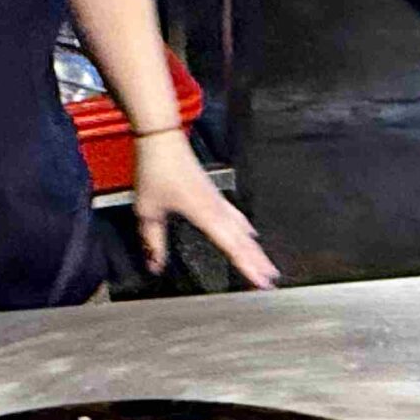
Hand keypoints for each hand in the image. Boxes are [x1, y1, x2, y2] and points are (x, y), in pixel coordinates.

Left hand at [132, 131, 278, 287]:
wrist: (162, 139)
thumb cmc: (156, 170)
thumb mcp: (147, 211)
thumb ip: (153, 242)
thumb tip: (156, 266)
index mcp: (204, 213)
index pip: (230, 245)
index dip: (247, 264)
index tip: (261, 280)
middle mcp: (216, 208)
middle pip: (243, 240)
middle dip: (258, 260)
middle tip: (272, 280)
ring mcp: (218, 200)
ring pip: (242, 229)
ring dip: (255, 248)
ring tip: (266, 265)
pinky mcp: (214, 195)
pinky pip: (236, 217)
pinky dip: (246, 231)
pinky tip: (250, 235)